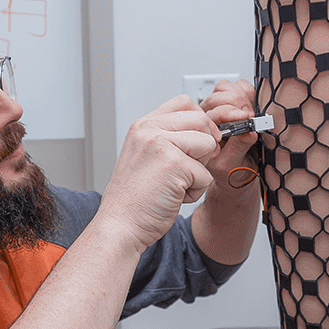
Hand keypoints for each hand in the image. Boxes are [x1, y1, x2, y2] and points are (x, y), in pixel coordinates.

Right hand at [98, 95, 218, 253]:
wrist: (120, 225)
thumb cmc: (134, 198)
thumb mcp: (146, 156)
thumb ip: (169, 139)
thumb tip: (205, 131)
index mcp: (142, 126)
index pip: (184, 102)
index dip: (199, 123)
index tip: (197, 143)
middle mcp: (149, 130)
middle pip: (201, 121)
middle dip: (203, 147)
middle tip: (184, 169)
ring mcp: (161, 144)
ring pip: (208, 144)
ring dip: (200, 170)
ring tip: (177, 184)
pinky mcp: (174, 164)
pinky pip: (205, 175)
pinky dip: (195, 192)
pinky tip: (174, 197)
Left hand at [200, 79, 258, 182]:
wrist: (235, 174)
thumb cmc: (229, 171)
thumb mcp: (231, 165)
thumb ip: (239, 147)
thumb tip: (250, 130)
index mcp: (202, 131)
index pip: (212, 113)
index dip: (230, 113)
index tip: (246, 118)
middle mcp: (207, 117)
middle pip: (218, 96)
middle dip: (237, 104)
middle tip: (250, 116)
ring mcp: (219, 107)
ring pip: (226, 87)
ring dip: (241, 96)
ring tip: (250, 112)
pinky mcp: (233, 101)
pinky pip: (238, 85)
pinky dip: (248, 91)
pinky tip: (253, 104)